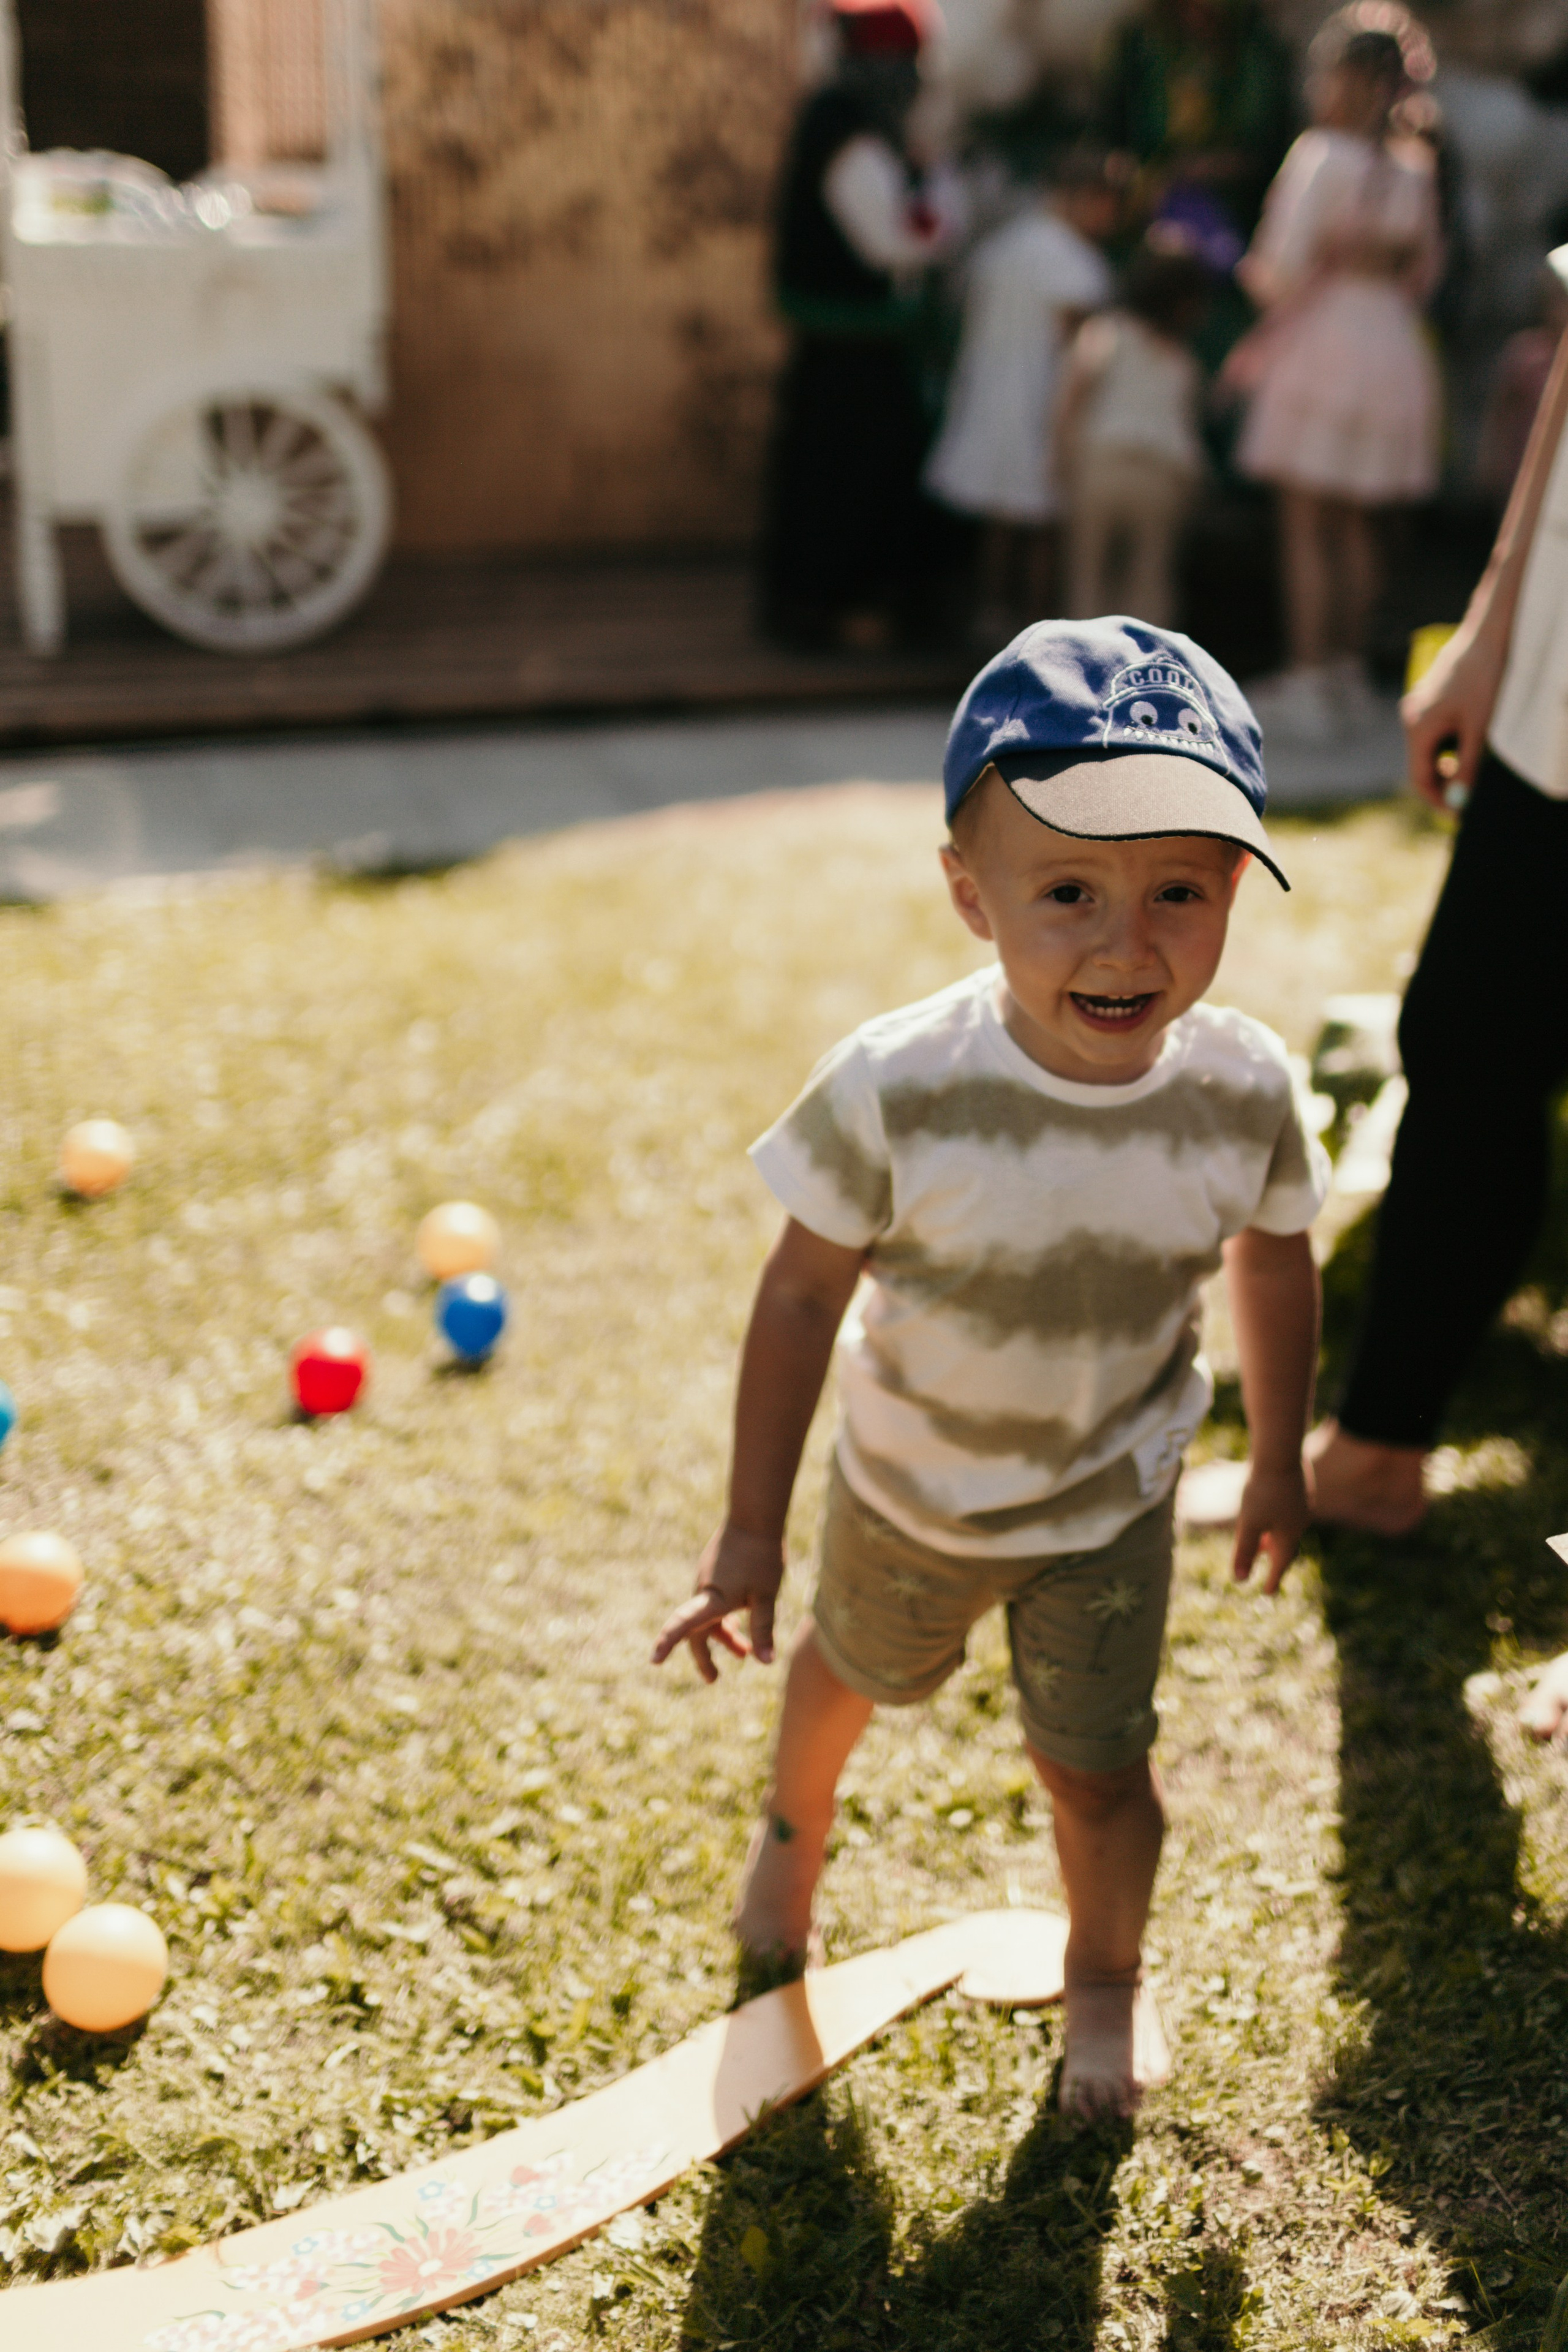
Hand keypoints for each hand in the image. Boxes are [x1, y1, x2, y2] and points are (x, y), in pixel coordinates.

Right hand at [650, 1523, 784, 1682]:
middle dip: (705, 1657)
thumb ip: (763, 1629)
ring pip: (709, 1617)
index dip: (668, 1643)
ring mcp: (707, 1581)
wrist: (755, 1516)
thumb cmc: (761, 1556)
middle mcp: (703, 1591)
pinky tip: (742, 1622)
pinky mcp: (714, 1572)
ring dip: (724, 1635)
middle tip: (714, 1679)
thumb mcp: (766, 1597)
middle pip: (697, 1631)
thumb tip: (765, 1662)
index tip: (654, 1660)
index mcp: (712, 1599)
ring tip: (743, 1653)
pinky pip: (713, 1603)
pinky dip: (725, 1618)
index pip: (684, 1626)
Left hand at [1231, 1461, 1308, 1594]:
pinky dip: (1276, 1522)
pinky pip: (1287, 1512)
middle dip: (1276, 1560)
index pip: (1281, 1563)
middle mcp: (1299, 1521)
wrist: (1280, 1451)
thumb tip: (1240, 1579)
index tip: (1267, 1594)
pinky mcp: (1297, 1487)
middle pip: (1286, 1547)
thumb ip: (1244, 1550)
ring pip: (1287, 1528)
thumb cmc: (1262, 1490)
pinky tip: (1270, 1513)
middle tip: (1269, 1572)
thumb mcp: (1249, 1523)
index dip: (1273, 1579)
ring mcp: (1300, 1503)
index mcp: (1289, 1534)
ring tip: (1263, 1544)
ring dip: (1274, 1539)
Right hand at [1401, 619, 1508, 809]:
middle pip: (1421, 766)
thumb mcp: (1479, 728)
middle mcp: (1412, 719)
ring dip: (1447, 764)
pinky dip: (1447, 746)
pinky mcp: (1428, 699)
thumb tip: (1461, 801)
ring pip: (1428, 749)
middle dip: (1443, 784)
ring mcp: (1417, 707)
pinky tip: (1468, 737)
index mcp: (1419, 728)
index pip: (1420, 779)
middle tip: (1468, 798)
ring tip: (1473, 766)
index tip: (1458, 816)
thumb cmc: (1484, 678)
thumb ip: (1467, 766)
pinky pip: (1432, 733)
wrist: (1486, 636)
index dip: (1438, 801)